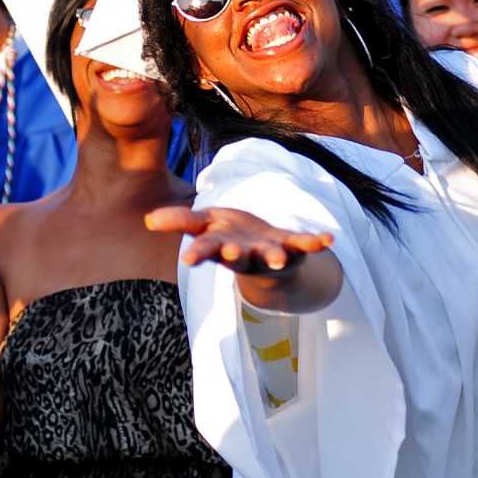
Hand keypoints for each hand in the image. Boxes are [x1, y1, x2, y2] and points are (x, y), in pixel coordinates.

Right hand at [146, 204, 333, 275]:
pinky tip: (328, 239)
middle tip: (232, 253)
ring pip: (272, 257)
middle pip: (239, 258)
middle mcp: (245, 255)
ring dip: (275, 257)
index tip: (189, 259)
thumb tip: (149, 219)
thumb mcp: (203, 224)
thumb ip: (180, 220)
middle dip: (236, 255)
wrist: (263, 249)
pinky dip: (316, 243)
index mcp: (220, 248)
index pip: (205, 252)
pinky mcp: (293, 249)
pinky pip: (305, 246)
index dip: (199, 254)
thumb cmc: (228, 234)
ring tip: (279, 258)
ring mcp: (270, 254)